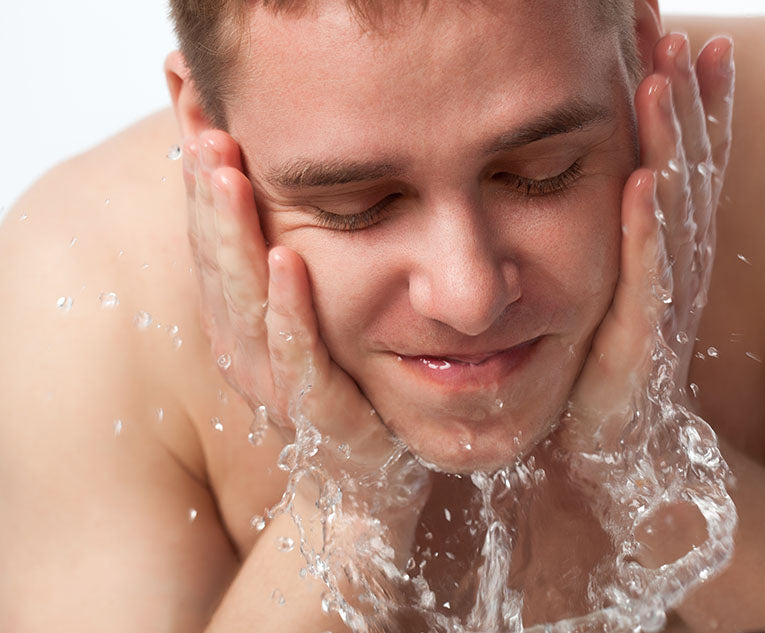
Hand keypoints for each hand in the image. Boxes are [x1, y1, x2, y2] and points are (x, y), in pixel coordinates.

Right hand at [181, 130, 429, 601]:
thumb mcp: (307, 328)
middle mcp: (250, 355)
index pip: (214, 245)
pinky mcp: (324, 416)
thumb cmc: (340, 398)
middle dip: (208, 195)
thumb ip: (288, 275)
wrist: (365, 491)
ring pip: (247, 303)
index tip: (196, 118)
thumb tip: (283, 200)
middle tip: (201, 126)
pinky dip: (290, 311)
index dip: (201, 185)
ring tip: (226, 175)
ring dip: (235, 238)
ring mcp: (281, 387)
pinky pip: (302, 359)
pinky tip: (287, 263)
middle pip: (218, 264)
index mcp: (243, 328)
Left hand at [552, 32, 737, 626]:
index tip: (678, 38)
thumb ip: (588, 235)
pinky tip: (644, 181)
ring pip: (672, 216)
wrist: (583, 461)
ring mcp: (654, 310)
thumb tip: (579, 173)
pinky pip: (644, 284)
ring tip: (668, 76)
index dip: (685, 104)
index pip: (674, 165)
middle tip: (674, 30)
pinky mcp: (634, 351)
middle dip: (682, 101)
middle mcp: (662, 274)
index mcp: (650, 256)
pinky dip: (645, 234)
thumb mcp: (582, 290)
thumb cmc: (575, 369)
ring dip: (672, 145)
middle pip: (682, 173)